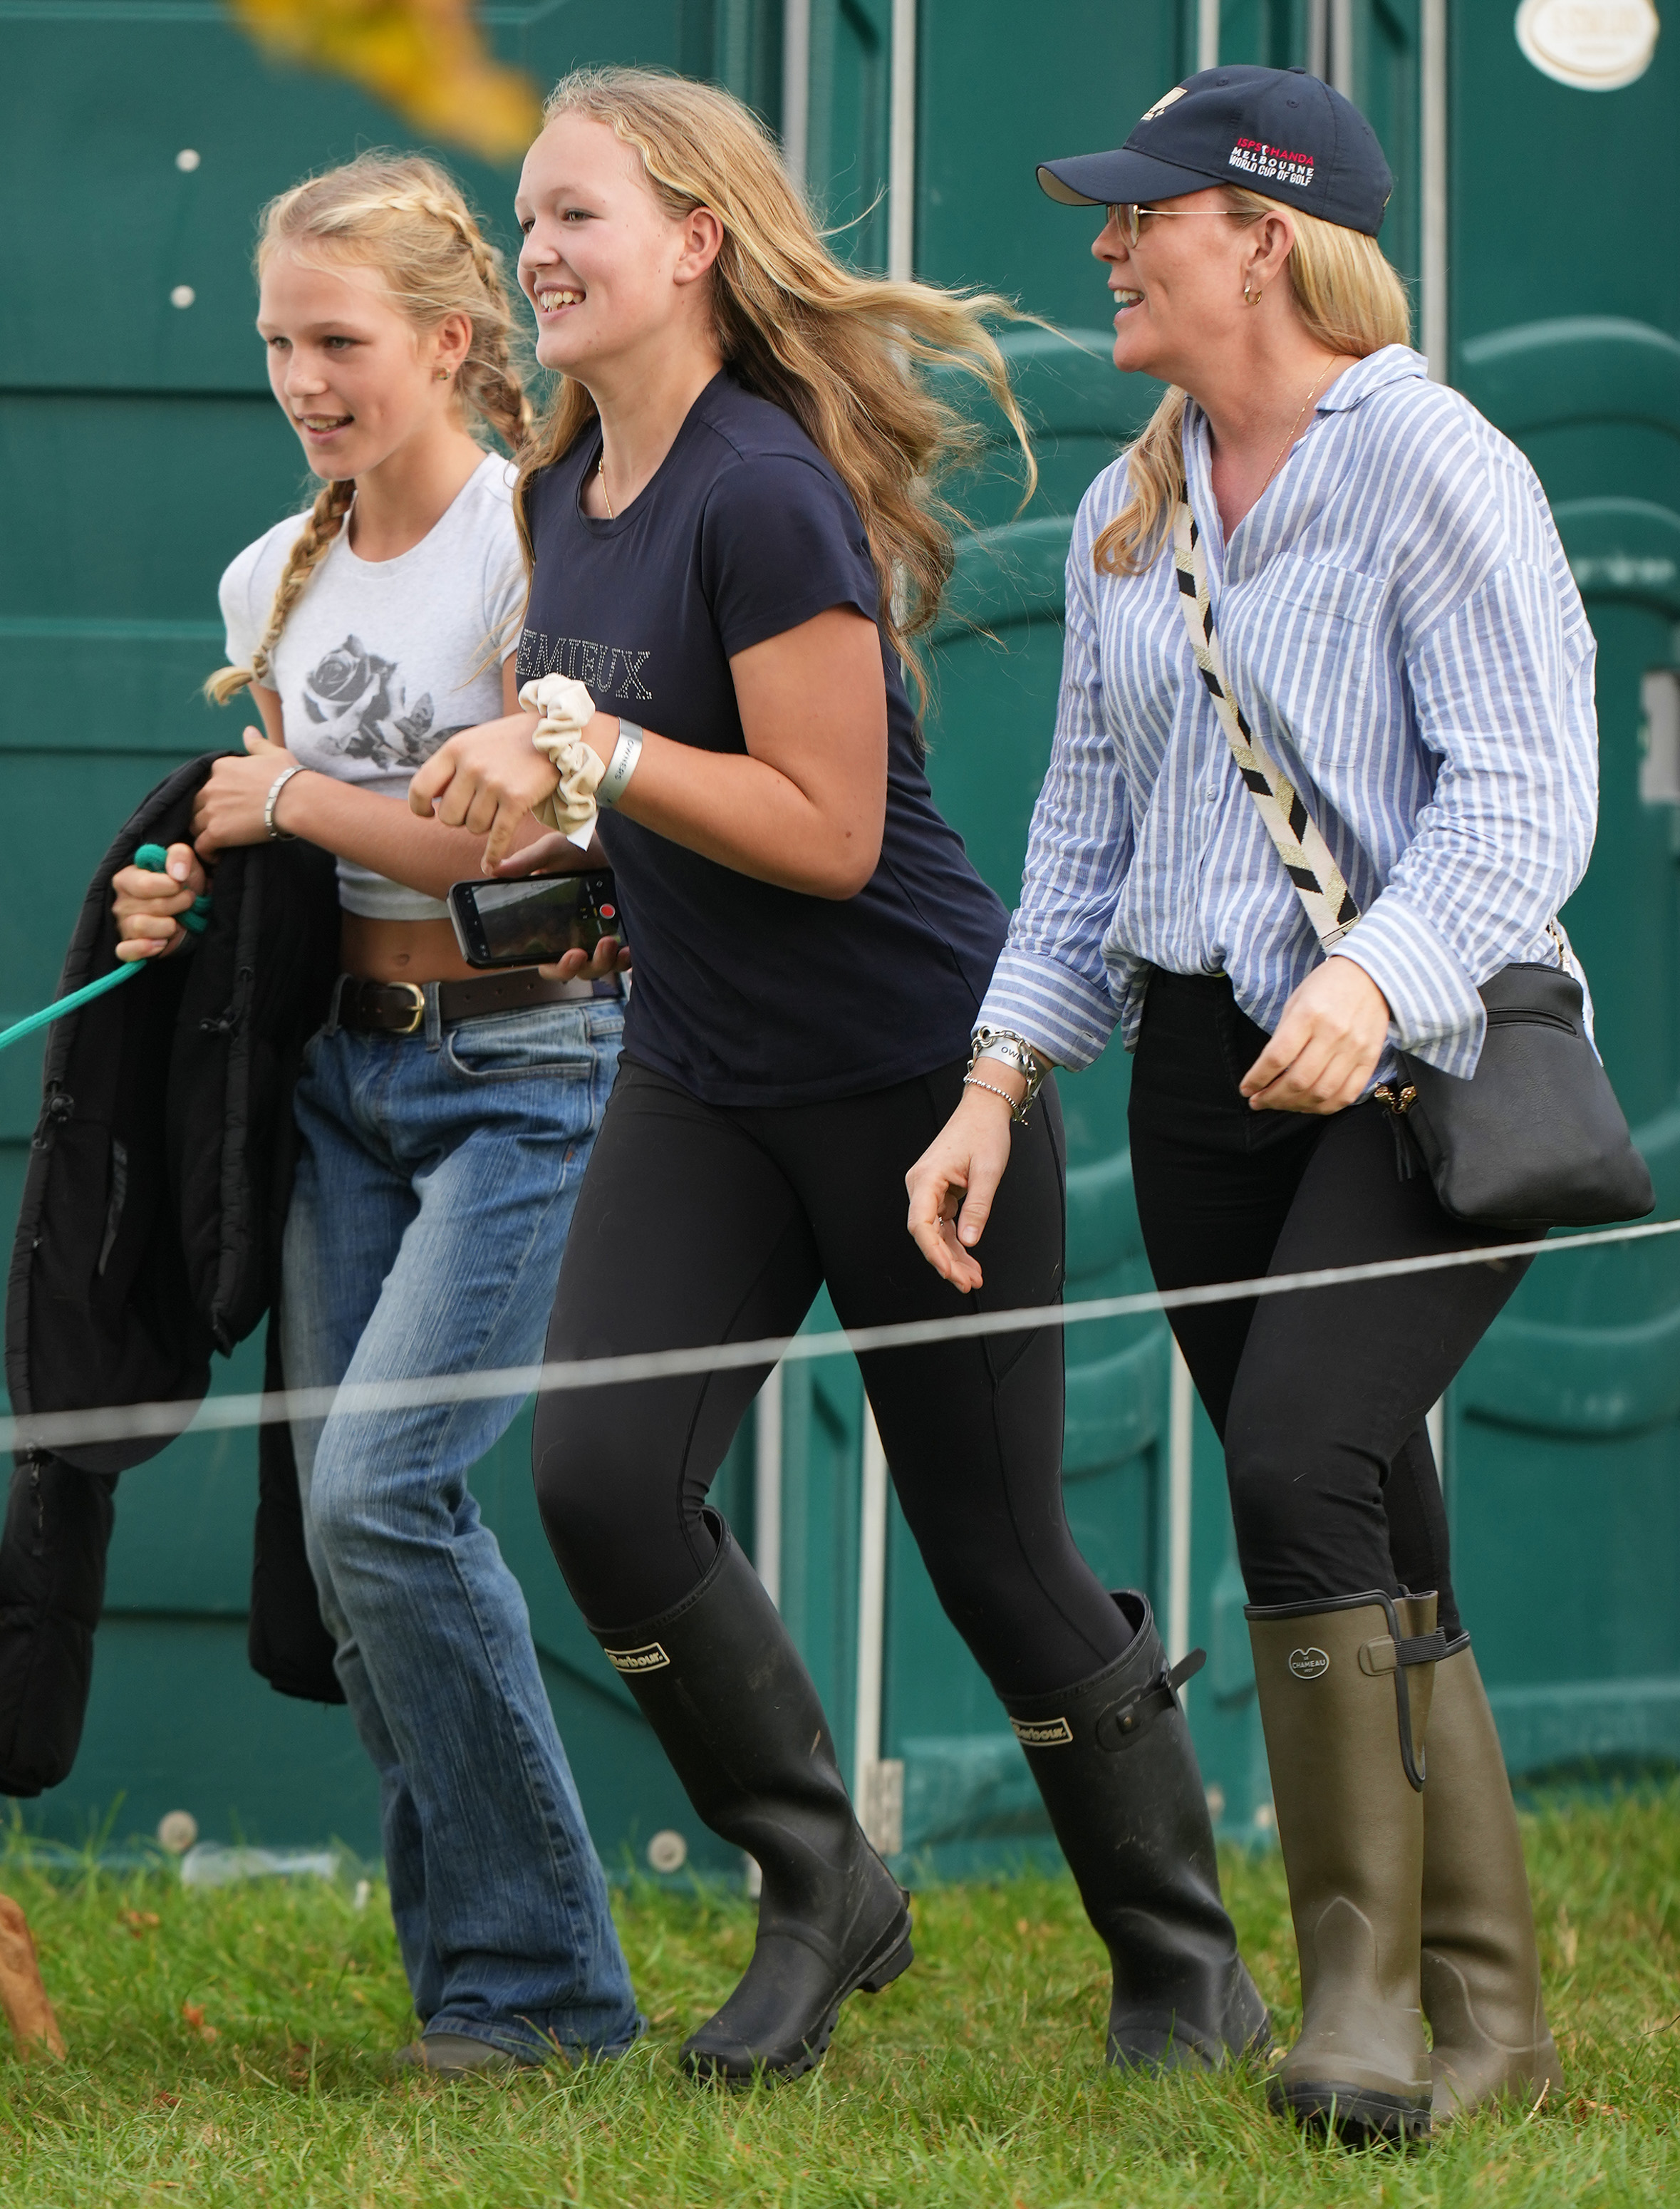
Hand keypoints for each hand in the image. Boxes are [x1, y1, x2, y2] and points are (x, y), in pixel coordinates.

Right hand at [112, 843, 207, 959]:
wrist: (191, 911)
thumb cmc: (183, 884)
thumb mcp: (185, 862)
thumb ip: (179, 855)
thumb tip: (177, 874)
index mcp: (127, 877)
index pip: (143, 885)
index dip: (170, 886)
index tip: (182, 884)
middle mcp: (120, 901)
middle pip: (150, 907)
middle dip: (177, 904)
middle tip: (188, 901)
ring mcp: (122, 924)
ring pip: (141, 927)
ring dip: (168, 926)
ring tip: (177, 921)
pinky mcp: (126, 946)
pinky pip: (125, 951)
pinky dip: (143, 949)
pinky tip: (161, 943)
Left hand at [191, 726, 302, 855]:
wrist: (295, 800)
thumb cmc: (288, 776)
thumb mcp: (272, 753)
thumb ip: (256, 743)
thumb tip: (248, 730)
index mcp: (221, 767)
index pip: (206, 784)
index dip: (215, 796)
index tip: (227, 806)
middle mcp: (210, 786)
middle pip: (196, 805)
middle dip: (206, 815)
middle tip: (223, 826)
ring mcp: (212, 809)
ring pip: (195, 825)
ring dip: (205, 833)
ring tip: (219, 843)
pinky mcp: (216, 832)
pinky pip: (202, 845)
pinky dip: (207, 853)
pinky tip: (218, 856)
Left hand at [408, 713, 572, 872]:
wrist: (554, 734)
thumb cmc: (510, 741)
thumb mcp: (473, 741)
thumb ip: (451, 766)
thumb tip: (430, 801)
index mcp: (455, 749)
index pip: (420, 789)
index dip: (420, 808)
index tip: (428, 813)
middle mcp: (472, 766)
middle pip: (448, 816)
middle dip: (460, 818)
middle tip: (476, 807)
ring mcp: (494, 783)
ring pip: (473, 827)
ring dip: (484, 824)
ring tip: (498, 807)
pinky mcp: (516, 800)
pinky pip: (497, 837)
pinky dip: (492, 854)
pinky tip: (490, 865)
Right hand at [494, 834, 631, 982]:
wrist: (620, 840)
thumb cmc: (583, 845)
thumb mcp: (553, 850)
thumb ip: (526, 862)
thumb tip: (493, 870)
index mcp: (553, 923)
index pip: (546, 957)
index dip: (550, 965)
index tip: (552, 958)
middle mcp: (576, 934)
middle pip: (571, 968)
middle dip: (572, 968)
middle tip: (577, 954)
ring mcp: (601, 936)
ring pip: (598, 967)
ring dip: (602, 962)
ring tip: (608, 942)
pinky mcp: (624, 934)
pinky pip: (624, 961)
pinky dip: (625, 961)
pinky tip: (627, 950)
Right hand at [905, 1074, 1023, 1291]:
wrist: (984, 1110)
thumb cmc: (985, 1134)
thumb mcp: (988, 1172)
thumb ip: (978, 1207)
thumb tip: (969, 1242)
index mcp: (926, 1179)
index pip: (920, 1224)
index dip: (933, 1252)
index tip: (949, 1272)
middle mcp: (920, 1186)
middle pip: (927, 1234)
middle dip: (947, 1261)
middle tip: (969, 1283)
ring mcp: (928, 1191)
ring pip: (936, 1233)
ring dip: (954, 1257)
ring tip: (973, 1278)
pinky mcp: (938, 1194)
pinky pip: (944, 1225)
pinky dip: (956, 1244)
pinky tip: (969, 1261)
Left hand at [1241, 956, 1391, 1112]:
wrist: (1371, 975)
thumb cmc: (1326, 987)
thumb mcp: (1296, 1002)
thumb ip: (1282, 1037)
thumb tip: (1266, 1073)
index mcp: (1308, 1015)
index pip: (1277, 1058)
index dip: (1257, 1079)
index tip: (1246, 1089)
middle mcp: (1333, 1033)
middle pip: (1298, 1081)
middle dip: (1272, 1098)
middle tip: (1258, 1101)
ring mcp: (1355, 1048)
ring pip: (1321, 1093)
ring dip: (1295, 1106)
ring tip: (1280, 1104)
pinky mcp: (1370, 1059)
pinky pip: (1347, 1095)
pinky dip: (1324, 1107)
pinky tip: (1308, 1105)